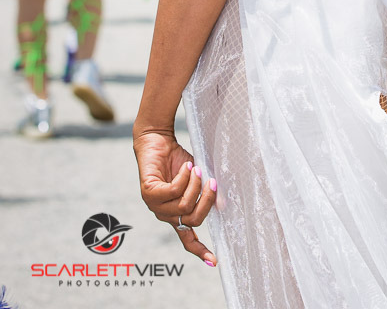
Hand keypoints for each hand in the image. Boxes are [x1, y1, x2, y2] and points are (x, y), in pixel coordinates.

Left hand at [133, 128, 217, 266]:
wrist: (157, 140)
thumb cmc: (178, 160)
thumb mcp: (196, 179)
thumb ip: (204, 193)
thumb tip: (222, 205)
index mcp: (176, 214)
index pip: (187, 238)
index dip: (200, 250)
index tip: (214, 261)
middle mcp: (165, 214)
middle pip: (193, 220)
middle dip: (207, 200)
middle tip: (212, 181)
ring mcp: (155, 205)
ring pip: (184, 205)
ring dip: (195, 184)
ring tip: (196, 168)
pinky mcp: (149, 193)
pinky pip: (173, 191)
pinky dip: (184, 177)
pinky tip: (186, 166)